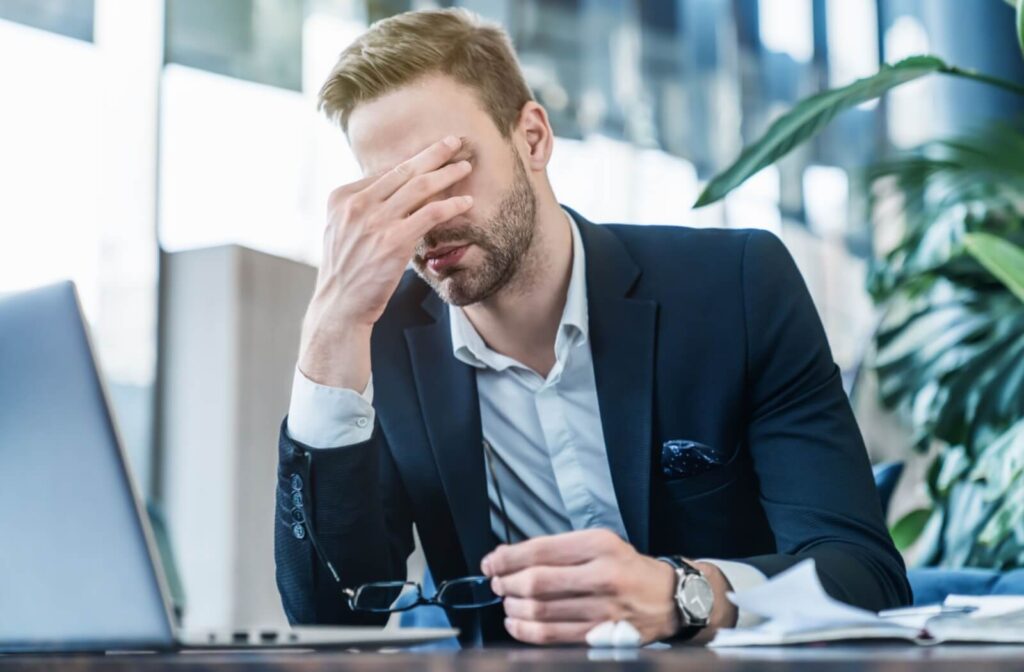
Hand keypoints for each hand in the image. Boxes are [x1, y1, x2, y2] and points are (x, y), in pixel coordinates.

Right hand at [298, 135, 472, 388]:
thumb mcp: (343, 230)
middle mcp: (356, 205)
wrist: (339, 306)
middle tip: (456, 141)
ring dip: (447, 173)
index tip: (434, 151)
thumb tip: (396, 188)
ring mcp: (374, 222)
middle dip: (434, 153)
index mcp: (341, 197)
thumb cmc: (347, 271)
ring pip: (419, 187)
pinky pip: (429, 214)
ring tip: (466, 167)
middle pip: (404, 170)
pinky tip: (466, 202)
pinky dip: (450, 205)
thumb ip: (364, 207)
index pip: (385, 170)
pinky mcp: (393, 242)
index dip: (413, 159)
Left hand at [480, 529, 679, 644]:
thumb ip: (560, 549)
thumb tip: (512, 557)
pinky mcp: (600, 635)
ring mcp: (602, 609)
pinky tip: (516, 623)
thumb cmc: (629, 569)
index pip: (541, 550)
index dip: (508, 558)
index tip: (492, 562)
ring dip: (513, 607)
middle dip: (507, 583)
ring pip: (540, 610)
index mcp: (600, 545)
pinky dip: (525, 631)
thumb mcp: (602, 543)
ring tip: (507, 602)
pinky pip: (551, 636)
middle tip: (497, 583)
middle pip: (537, 582)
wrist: (669, 599)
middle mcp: (602, 575)